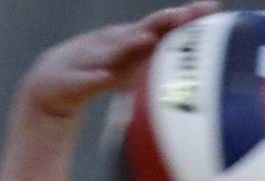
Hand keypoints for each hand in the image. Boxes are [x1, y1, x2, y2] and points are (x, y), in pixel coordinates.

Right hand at [15, 6, 220, 122]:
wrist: (52, 85)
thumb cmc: (97, 75)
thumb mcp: (131, 74)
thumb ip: (157, 72)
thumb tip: (194, 88)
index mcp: (130, 45)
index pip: (163, 28)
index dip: (186, 17)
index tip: (212, 8)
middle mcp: (114, 46)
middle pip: (142, 31)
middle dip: (163, 22)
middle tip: (184, 15)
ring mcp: (94, 61)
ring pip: (114, 52)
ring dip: (130, 44)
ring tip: (146, 39)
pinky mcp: (74, 81)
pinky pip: (86, 81)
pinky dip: (94, 78)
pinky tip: (103, 76)